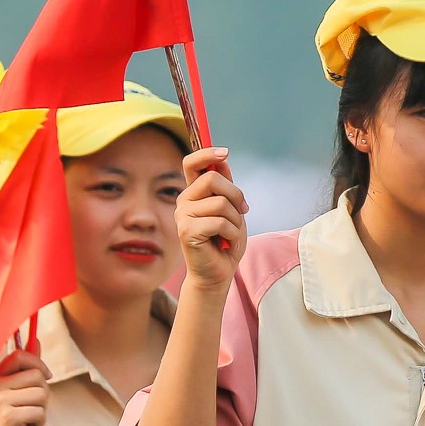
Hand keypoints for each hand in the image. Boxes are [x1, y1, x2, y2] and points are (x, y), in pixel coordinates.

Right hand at [0, 349, 48, 425]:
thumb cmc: (13, 414)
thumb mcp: (18, 388)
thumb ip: (27, 366)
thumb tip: (36, 340)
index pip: (20, 355)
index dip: (38, 363)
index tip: (45, 376)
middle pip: (37, 376)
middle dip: (44, 392)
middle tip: (34, 404)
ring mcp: (0, 401)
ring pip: (41, 394)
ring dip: (43, 408)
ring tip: (31, 415)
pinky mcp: (8, 417)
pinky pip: (39, 411)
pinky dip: (40, 420)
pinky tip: (30, 425)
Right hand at [177, 148, 247, 290]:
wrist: (217, 273)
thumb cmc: (225, 241)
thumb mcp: (232, 210)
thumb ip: (226, 188)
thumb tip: (222, 162)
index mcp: (194, 193)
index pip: (192, 164)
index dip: (206, 154)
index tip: (224, 152)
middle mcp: (184, 201)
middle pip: (212, 180)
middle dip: (236, 195)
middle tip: (241, 212)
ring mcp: (183, 216)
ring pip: (220, 203)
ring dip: (235, 220)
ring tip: (230, 233)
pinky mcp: (186, 231)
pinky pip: (219, 222)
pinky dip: (231, 233)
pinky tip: (225, 242)